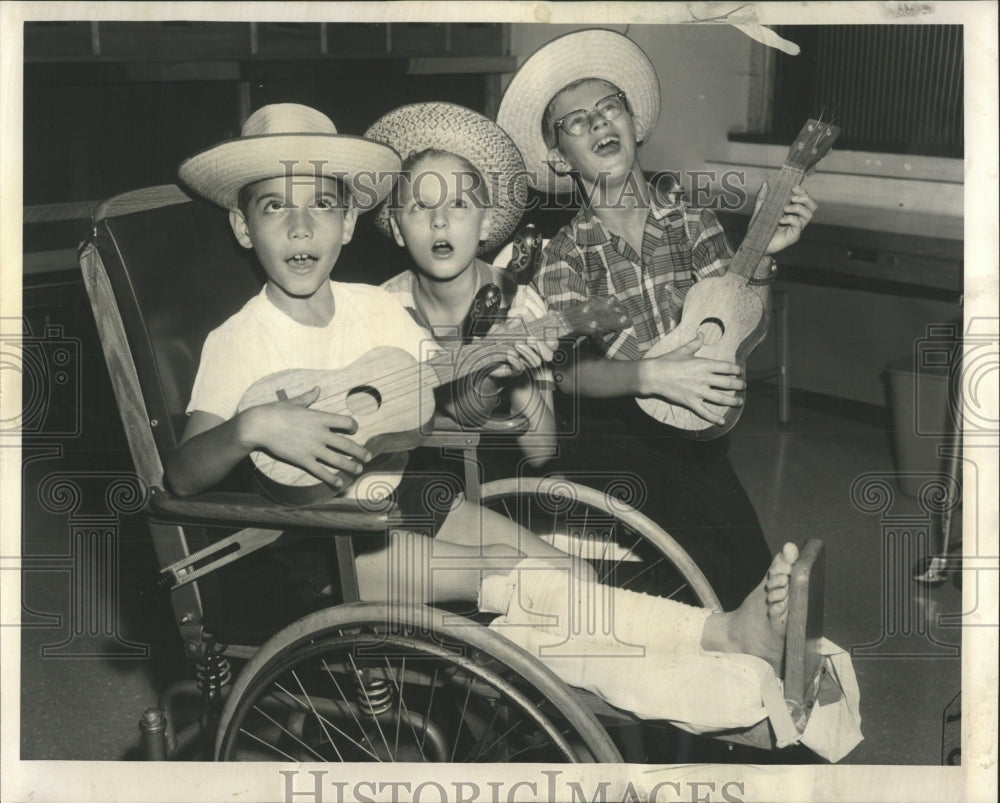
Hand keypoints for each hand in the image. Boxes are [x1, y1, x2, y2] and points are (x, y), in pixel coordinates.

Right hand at [240, 387, 369, 488]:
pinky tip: (339, 483)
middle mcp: (320, 434)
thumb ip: (308, 397)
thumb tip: (317, 389)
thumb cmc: (275, 411)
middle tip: (368, 457)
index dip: (353, 426)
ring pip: (338, 460)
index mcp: (320, 417)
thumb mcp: (294, 402)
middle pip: (347, 444)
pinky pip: (321, 471)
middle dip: (360, 452)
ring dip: (351, 466)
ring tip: (358, 470)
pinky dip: (332, 478)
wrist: (259, 426)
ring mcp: (313, 448)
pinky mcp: (303, 460)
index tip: (354, 430)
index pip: (346, 422)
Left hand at [486, 316, 557, 378]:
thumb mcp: (504, 327)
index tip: (548, 335)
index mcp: (535, 340)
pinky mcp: (516, 369)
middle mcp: (533, 352)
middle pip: (548, 354)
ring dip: (528, 352)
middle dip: (541, 346)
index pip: (551, 341)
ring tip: (517, 344)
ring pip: (536, 361)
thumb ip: (512, 322)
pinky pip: (520, 368)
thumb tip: (518, 316)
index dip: (553, 339)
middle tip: (530, 338)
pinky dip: (515, 360)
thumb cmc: (498, 339)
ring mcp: (526, 361)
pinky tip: (509, 354)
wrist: (485, 353)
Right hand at [642, 333, 744, 424]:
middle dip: (739, 385)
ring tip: (739, 402)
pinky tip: (722, 422)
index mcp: (704, 364)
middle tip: (743, 386)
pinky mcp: (691, 402)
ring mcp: (698, 392)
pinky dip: (714, 418)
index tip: (740, 372)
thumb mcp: (683, 350)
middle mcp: (704, 378)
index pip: (727, 367)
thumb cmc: (667, 361)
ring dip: (733, 401)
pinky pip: (705, 412)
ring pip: (721, 399)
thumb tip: (701, 333)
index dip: (736, 370)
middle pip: (728, 383)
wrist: (653, 375)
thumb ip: (695, 343)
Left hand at [753, 183, 817, 255]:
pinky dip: (791, 219)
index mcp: (792, 210)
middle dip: (805, 198)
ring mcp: (796, 227)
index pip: (804, 198)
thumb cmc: (759, 227)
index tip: (793, 187)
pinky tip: (781, 219)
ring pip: (809, 214)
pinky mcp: (794, 236)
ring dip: (798, 208)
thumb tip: (765, 183)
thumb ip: (763, 197)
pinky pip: (799, 225)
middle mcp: (797, 218)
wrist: (754, 243)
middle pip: (812, 205)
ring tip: (785, 209)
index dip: (802, 191)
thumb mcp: (760, 209)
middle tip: (792, 197)